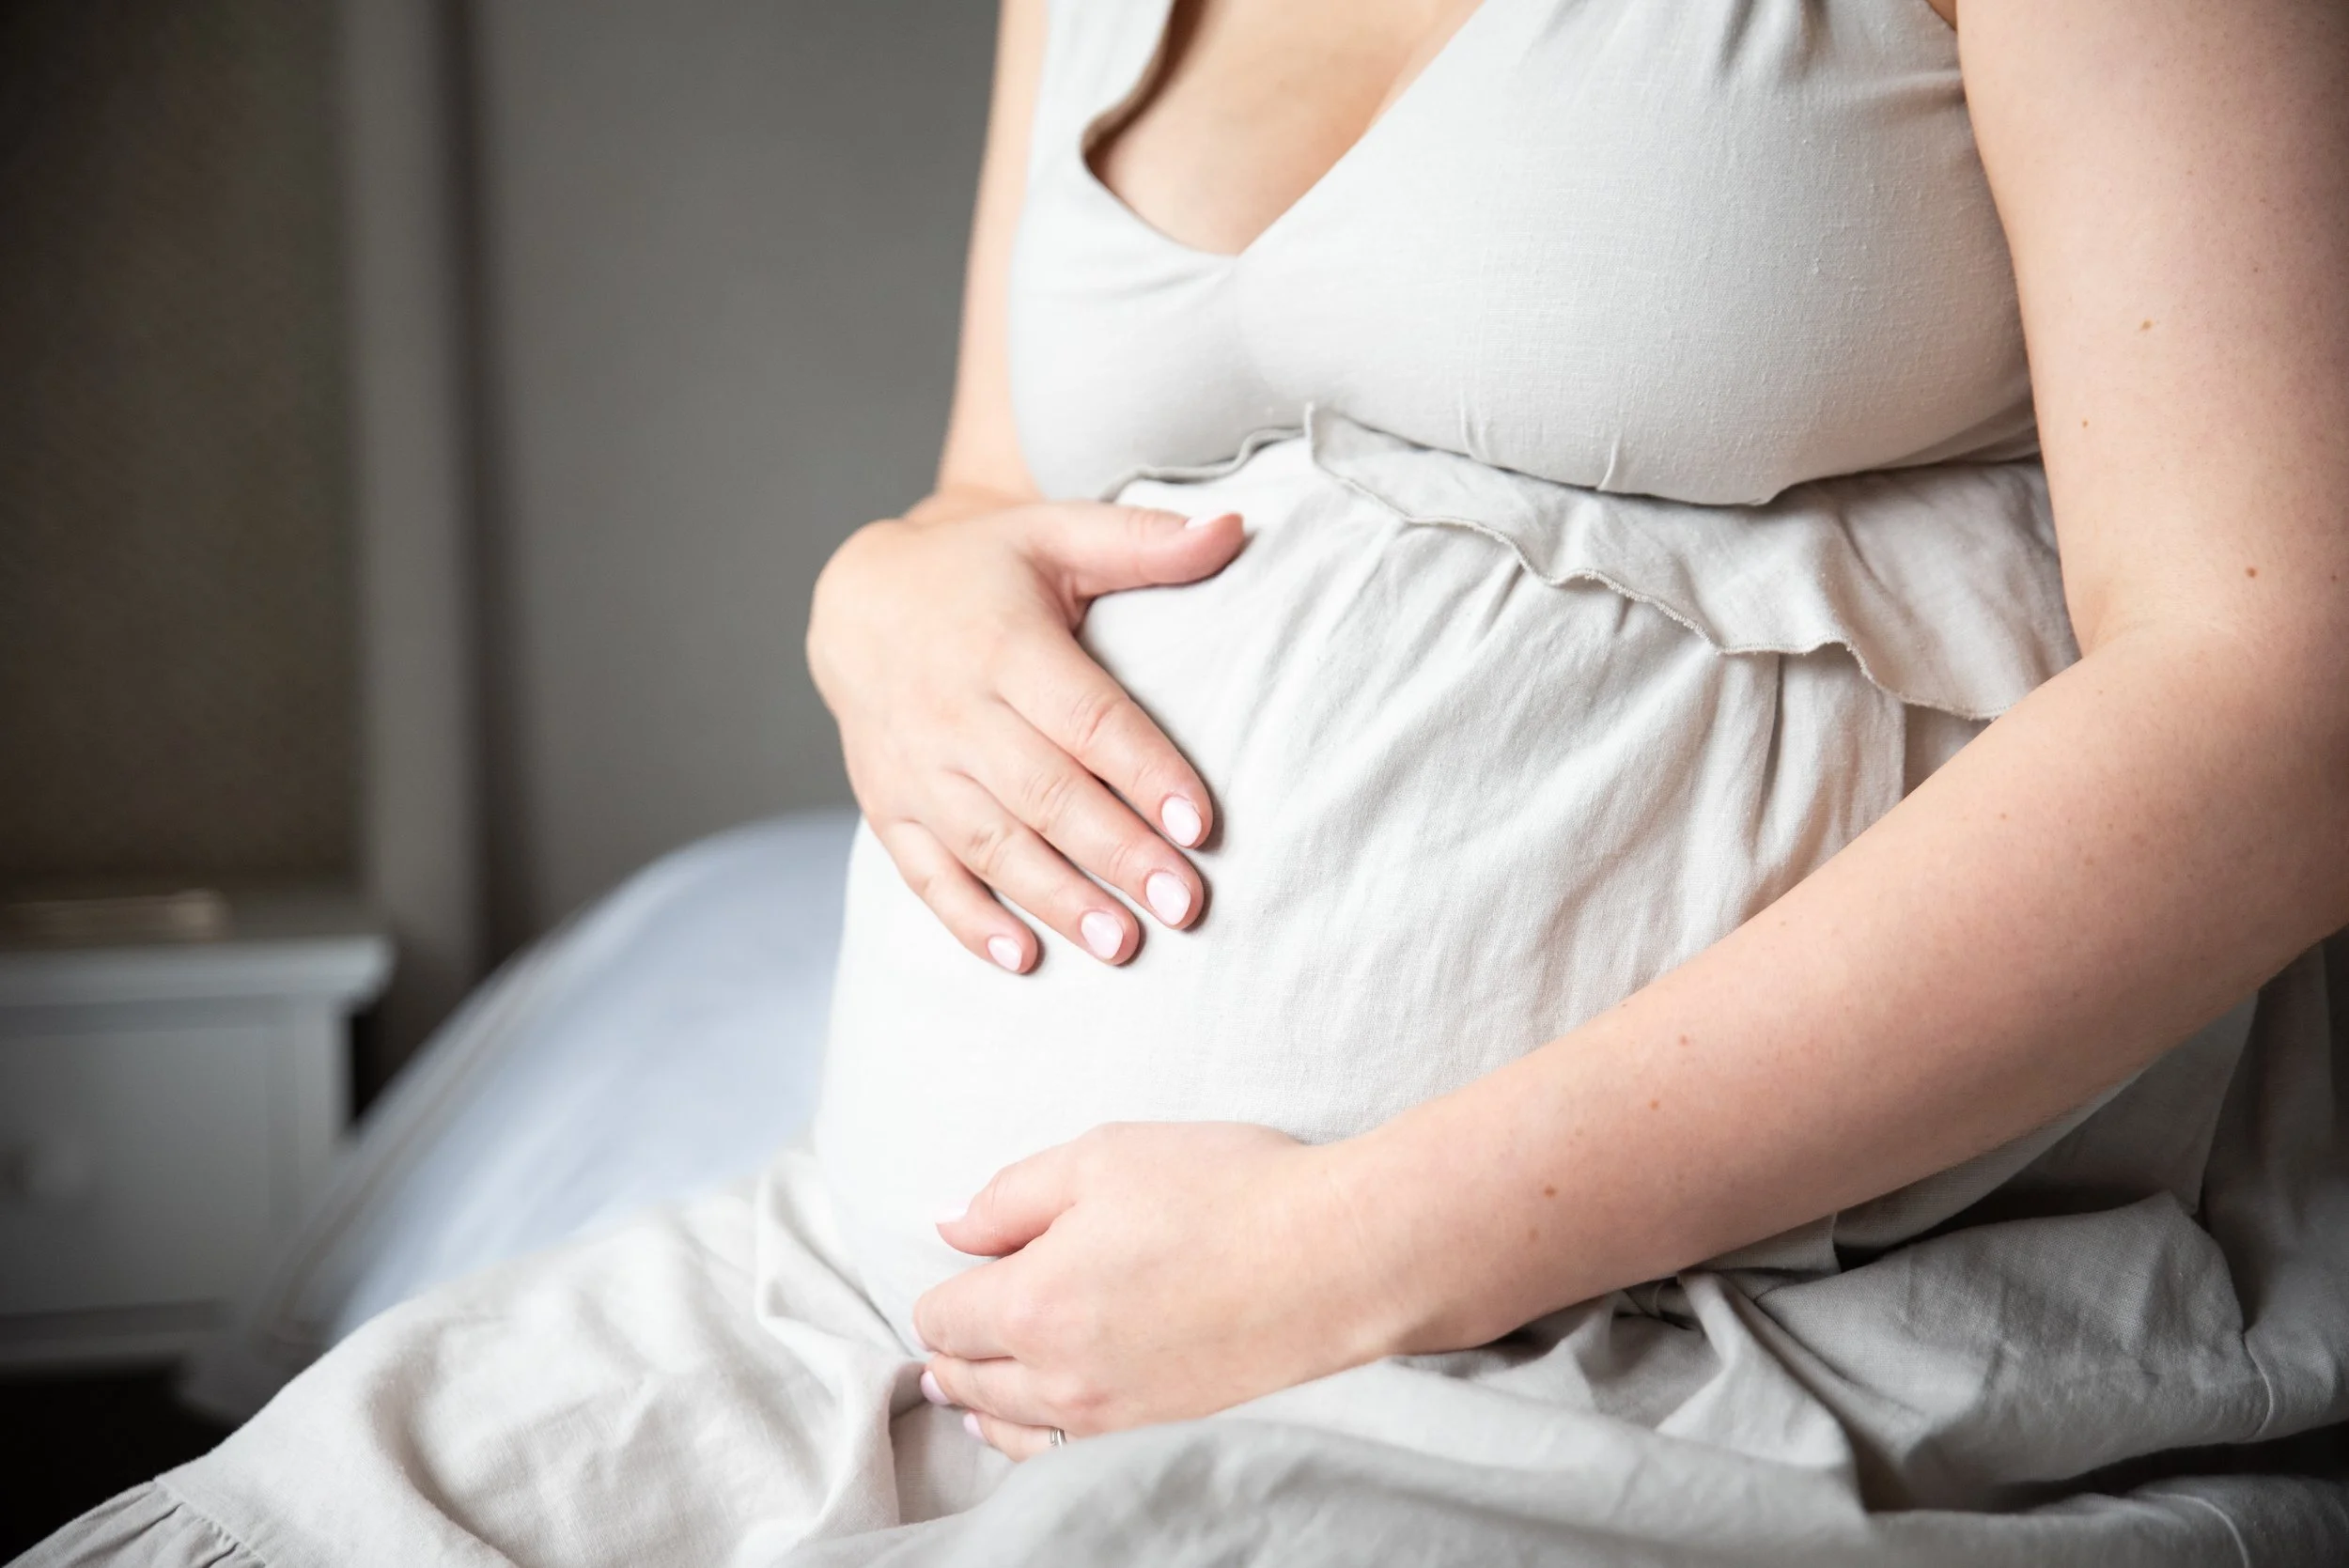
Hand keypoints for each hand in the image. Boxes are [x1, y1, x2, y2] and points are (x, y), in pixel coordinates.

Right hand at [808, 493, 1244, 970]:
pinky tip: (1023, 957)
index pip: (1086, 719)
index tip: (1201, 825)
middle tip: (1183, 905)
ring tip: (1123, 945)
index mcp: (1004, 645)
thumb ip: (1146, 542)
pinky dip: (970, 920)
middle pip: (1045, 793)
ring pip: (991, 842)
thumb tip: (1238, 528)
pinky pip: (927, 873)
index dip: (1145, 772)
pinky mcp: (888, 805)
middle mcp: (953, 711)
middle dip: (1117, 853)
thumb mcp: (1058, 534)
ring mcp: (914, 766)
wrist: (859, 599)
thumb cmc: (984, 570)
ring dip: (1057, 899)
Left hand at [911, 1123, 1407, 1459]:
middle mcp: (1060, 1376)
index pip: (944, 1317)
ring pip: (1011, 1428)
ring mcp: (1112, 1418)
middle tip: (942, 1339)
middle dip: (950, 1352)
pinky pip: (1065, 1455)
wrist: (1339, 1257)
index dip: (941, 1290)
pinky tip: (1034, 1425)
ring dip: (984, 1402)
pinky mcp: (1159, 1435)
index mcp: (1033, 1301)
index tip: (954, 1274)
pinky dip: (1034, 1438)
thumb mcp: (1102, 1157)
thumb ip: (1010, 1196)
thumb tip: (951, 1228)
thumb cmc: (1226, 1192)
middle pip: (968, 1379)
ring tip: (966, 1391)